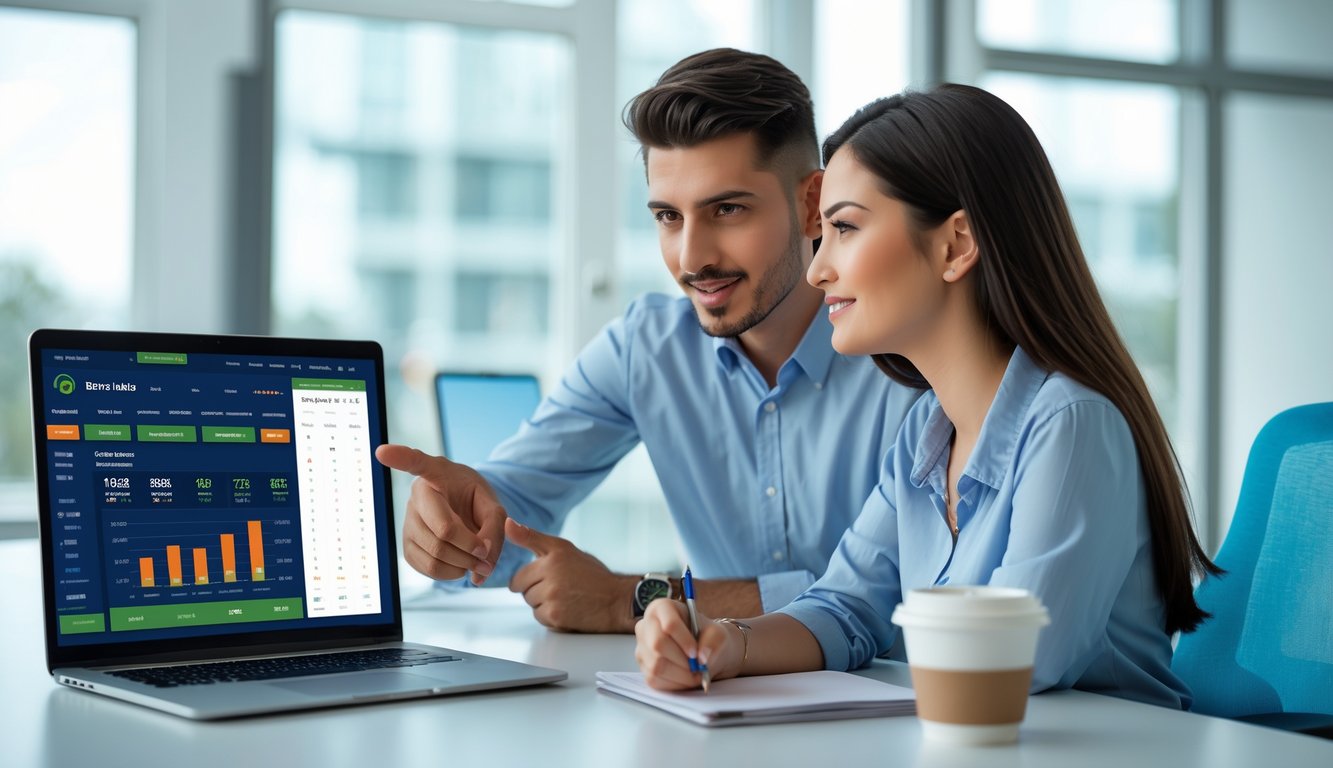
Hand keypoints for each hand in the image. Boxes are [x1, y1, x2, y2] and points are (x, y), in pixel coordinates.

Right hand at [375, 444, 505, 585]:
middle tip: (488, 556)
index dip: (400, 457)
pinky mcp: (407, 546)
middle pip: (442, 531)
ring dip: (464, 565)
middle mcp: (416, 497)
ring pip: (435, 554)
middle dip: (471, 549)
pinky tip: (462, 564)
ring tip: (480, 562)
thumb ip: (494, 527)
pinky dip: (451, 573)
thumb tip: (482, 562)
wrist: (464, 512)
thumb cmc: (476, 500)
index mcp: (436, 475)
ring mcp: (408, 523)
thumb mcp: (493, 505)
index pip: (416, 463)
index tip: (382, 451)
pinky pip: (427, 568)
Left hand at [505, 518, 636, 632]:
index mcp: (552, 556)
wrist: (618, 600)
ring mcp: (552, 596)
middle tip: (562, 588)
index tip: (548, 579)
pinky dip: (552, 617)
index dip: (531, 579)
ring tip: (567, 598)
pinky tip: (569, 610)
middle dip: (537, 591)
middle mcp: (551, 575)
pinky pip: (540, 618)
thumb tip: (507, 523)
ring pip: (532, 605)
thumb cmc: (592, 574)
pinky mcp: (556, 616)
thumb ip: (532, 537)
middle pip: (524, 592)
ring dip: (544, 605)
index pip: (518, 576)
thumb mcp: (564, 549)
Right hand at [635, 599, 740, 690]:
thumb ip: (713, 643)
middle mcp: (645, 625)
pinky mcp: (643, 667)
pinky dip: (675, 683)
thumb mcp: (717, 634)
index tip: (696, 653)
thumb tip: (702, 658)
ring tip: (695, 673)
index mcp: (661, 608)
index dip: (684, 640)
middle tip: (698, 667)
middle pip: (658, 645)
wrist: (702, 650)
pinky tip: (686, 677)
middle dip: (682, 660)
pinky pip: (656, 679)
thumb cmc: (707, 636)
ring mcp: (641, 647)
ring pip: (656, 665)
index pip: (669, 624)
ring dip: (681, 674)